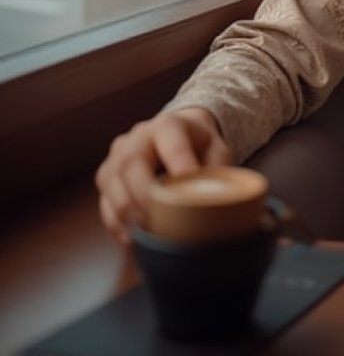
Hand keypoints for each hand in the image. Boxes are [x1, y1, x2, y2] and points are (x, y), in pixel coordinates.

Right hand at [95, 107, 232, 243]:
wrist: (175, 134)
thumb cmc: (198, 144)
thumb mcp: (215, 147)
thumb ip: (218, 168)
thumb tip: (219, 198)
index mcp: (169, 125)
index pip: (171, 141)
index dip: (178, 161)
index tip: (186, 181)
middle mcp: (138, 137)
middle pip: (132, 162)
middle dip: (141, 194)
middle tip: (154, 220)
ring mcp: (118, 155)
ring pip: (111, 182)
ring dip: (124, 212)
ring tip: (141, 234)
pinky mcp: (107, 176)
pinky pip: (104, 200)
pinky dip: (116, 222)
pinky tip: (130, 238)